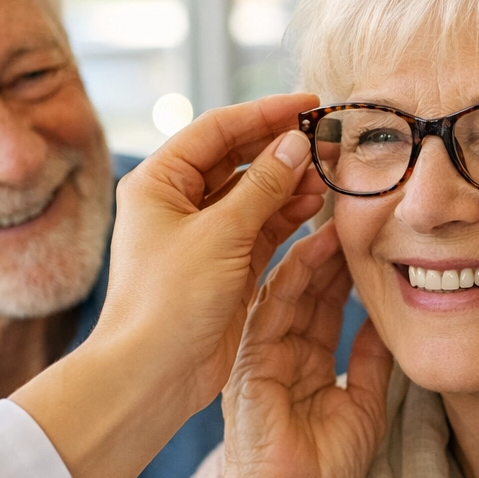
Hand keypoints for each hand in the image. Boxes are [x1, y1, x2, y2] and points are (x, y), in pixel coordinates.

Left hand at [96, 93, 329, 411]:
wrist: (151, 375)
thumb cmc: (167, 302)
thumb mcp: (220, 235)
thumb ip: (263, 187)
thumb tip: (296, 144)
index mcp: (158, 182)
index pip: (217, 129)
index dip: (264, 113)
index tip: (308, 102)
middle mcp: (176, 203)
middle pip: (236, 159)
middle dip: (281, 148)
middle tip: (327, 139)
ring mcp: (201, 236)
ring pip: (252, 195)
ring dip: (288, 182)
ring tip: (327, 172)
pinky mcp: (223, 267)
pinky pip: (259, 229)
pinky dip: (285, 216)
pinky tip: (313, 204)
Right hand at [150, 224, 392, 477]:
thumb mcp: (361, 412)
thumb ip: (369, 368)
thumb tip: (385, 330)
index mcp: (303, 367)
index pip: (326, 306)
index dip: (347, 271)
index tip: (372, 235)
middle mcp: (278, 355)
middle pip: (307, 289)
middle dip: (330, 249)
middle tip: (355, 207)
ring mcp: (259, 356)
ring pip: (287, 291)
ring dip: (313, 252)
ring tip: (339, 214)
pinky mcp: (247, 363)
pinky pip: (270, 309)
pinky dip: (292, 276)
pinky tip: (313, 247)